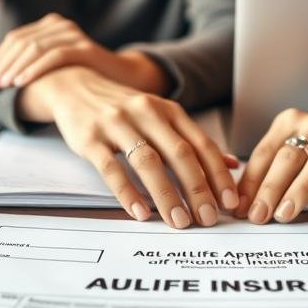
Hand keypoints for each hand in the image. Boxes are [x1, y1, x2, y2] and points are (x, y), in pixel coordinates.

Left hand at [0, 13, 164, 93]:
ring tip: (3, 86)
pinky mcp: (85, 48)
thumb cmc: (83, 75)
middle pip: (22, 43)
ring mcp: (73, 34)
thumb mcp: (54, 65)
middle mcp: (60, 25)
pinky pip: (54, 56)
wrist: (121, 77)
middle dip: (3, 65)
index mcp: (50, 25)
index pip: (15, 39)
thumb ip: (32, 63)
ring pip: (35, 49)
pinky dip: (34, 69)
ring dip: (14, 68)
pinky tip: (21, 83)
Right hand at [18, 67, 239, 228]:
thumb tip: (232, 165)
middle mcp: (146, 113)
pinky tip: (141, 212)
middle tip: (208, 218)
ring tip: (180, 221)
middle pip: (179, 153)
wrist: (75, 85)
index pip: (201, 144)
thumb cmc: (124, 109)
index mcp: (168, 110)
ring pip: (148, 161)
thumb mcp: (161, 117)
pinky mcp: (90, 138)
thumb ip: (193, 141)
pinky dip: (128, 192)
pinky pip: (111, 168)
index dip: (218, 174)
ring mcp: (117, 124)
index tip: (230, 202)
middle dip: (197, 189)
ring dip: (167, 194)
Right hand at [235, 109, 307, 224]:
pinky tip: (243, 192)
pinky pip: (260, 148)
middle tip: (259, 214)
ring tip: (245, 208)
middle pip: (290, 157)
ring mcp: (298, 120)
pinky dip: (249, 174)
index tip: (285, 213)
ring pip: (270, 152)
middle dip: (271, 189)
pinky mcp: (281, 122)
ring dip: (254, 183)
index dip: (299, 190)